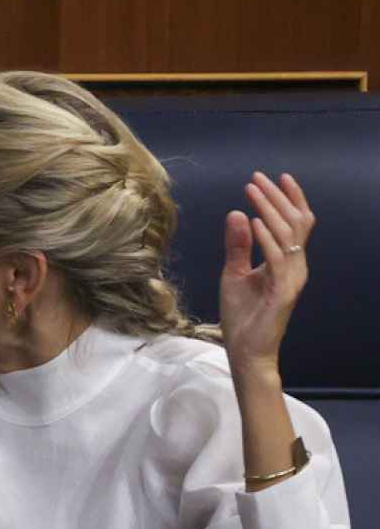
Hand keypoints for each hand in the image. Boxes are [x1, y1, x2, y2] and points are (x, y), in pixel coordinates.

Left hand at [220, 172, 311, 382]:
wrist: (246, 350)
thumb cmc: (243, 315)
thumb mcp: (234, 274)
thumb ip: (238, 246)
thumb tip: (238, 213)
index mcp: (286, 261)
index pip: (295, 223)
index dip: (288, 198)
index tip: (274, 177)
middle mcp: (295, 266)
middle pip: (294, 222)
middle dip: (276, 197)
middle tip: (256, 178)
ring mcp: (292, 278)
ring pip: (289, 235)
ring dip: (269, 210)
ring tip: (252, 192)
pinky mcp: (283, 292)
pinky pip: (277, 259)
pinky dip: (266, 239)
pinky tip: (252, 222)